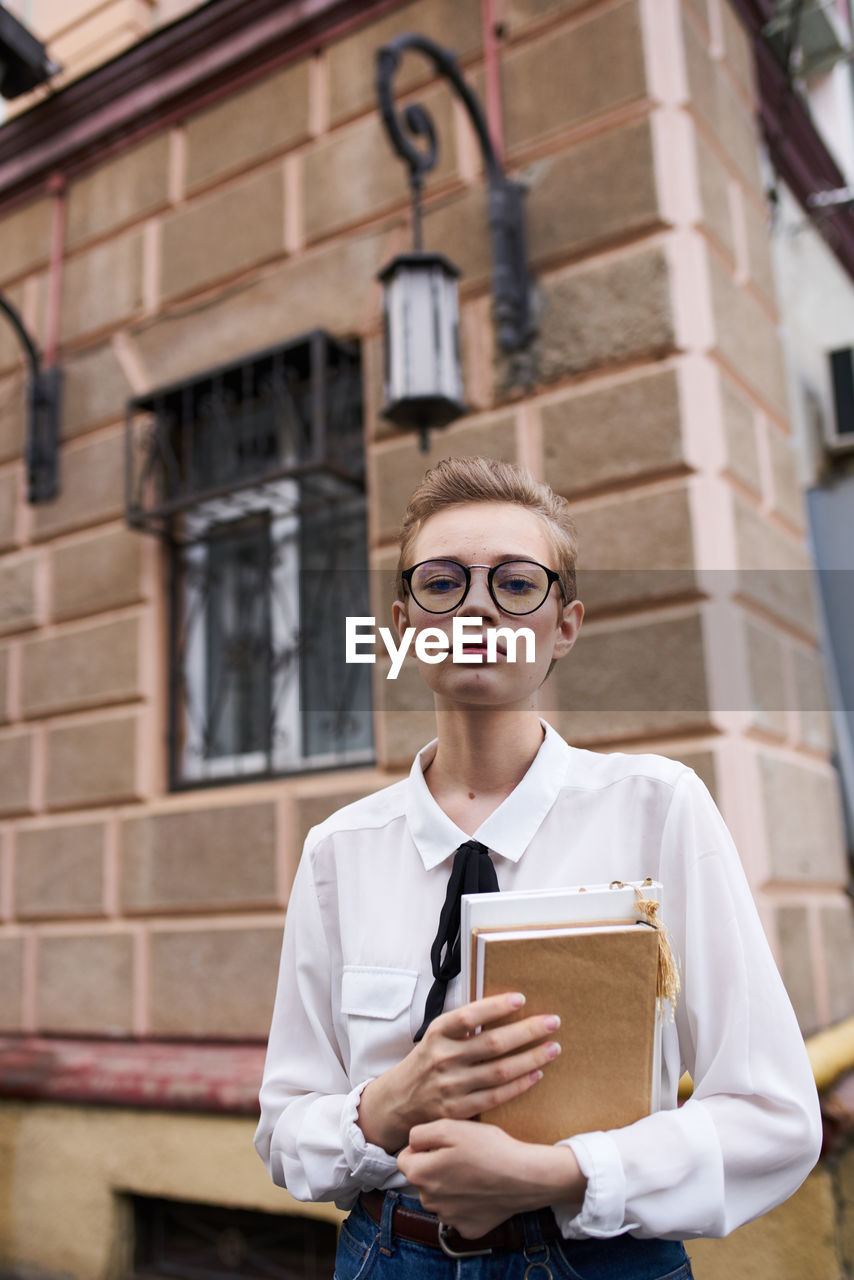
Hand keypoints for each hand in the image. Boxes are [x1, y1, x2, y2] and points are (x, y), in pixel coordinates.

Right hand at [357, 992, 560, 1153]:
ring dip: (531, 1058)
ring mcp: (452, 1086)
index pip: (469, 1015)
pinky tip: (536, 1074)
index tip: (521, 999)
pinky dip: (519, 1085)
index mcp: (438, 1032)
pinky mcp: (459, 1110)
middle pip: (493, 1043)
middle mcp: (444, 1058)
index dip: (495, 1006)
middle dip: (527, 1031)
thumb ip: (464, 1025)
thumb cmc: (427, 1060)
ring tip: (554, 1048)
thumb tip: (503, 1007)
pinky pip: (496, 1096)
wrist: (399, 1101)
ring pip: (500, 1071)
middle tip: (553, 1022)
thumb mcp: (437, 1035)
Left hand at [398, 1118, 585, 1237]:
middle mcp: (430, 1201)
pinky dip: (466, 1203)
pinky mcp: (468, 1229)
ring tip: (473, 1171)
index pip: (405, 1158)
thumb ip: (420, 1133)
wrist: (524, 1177)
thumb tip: (411, 1143)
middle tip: (461, 1155)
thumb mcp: (450, 1127)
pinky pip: (459, 1213)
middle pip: (422, 1179)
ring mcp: (449, 1218)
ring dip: (449, 1185)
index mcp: (421, 1175)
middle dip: (434, 1167)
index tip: (442, 1143)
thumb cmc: (488, 1148)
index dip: (422, 1147)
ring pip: (440, 1197)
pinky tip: (482, 1190)